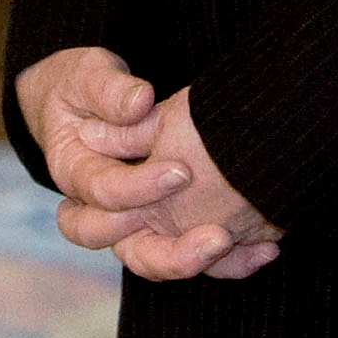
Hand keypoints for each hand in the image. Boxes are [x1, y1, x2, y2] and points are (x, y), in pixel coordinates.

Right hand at [17, 48, 282, 283]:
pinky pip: (186, 256)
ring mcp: (129, 222)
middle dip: (173, 251)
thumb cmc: (80, 86)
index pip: (104, 193)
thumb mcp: (88, 75)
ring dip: (197, 262)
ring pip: (156, 262)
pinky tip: (263, 247)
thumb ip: (109, 90)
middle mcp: (96, 209)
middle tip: (217, 235)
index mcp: (74, 172)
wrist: (76, 102)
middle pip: (126, 249)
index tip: (183, 171)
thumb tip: (140, 102)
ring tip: (238, 243)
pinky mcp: (158, 225)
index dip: (142, 188)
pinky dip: (224, 261)